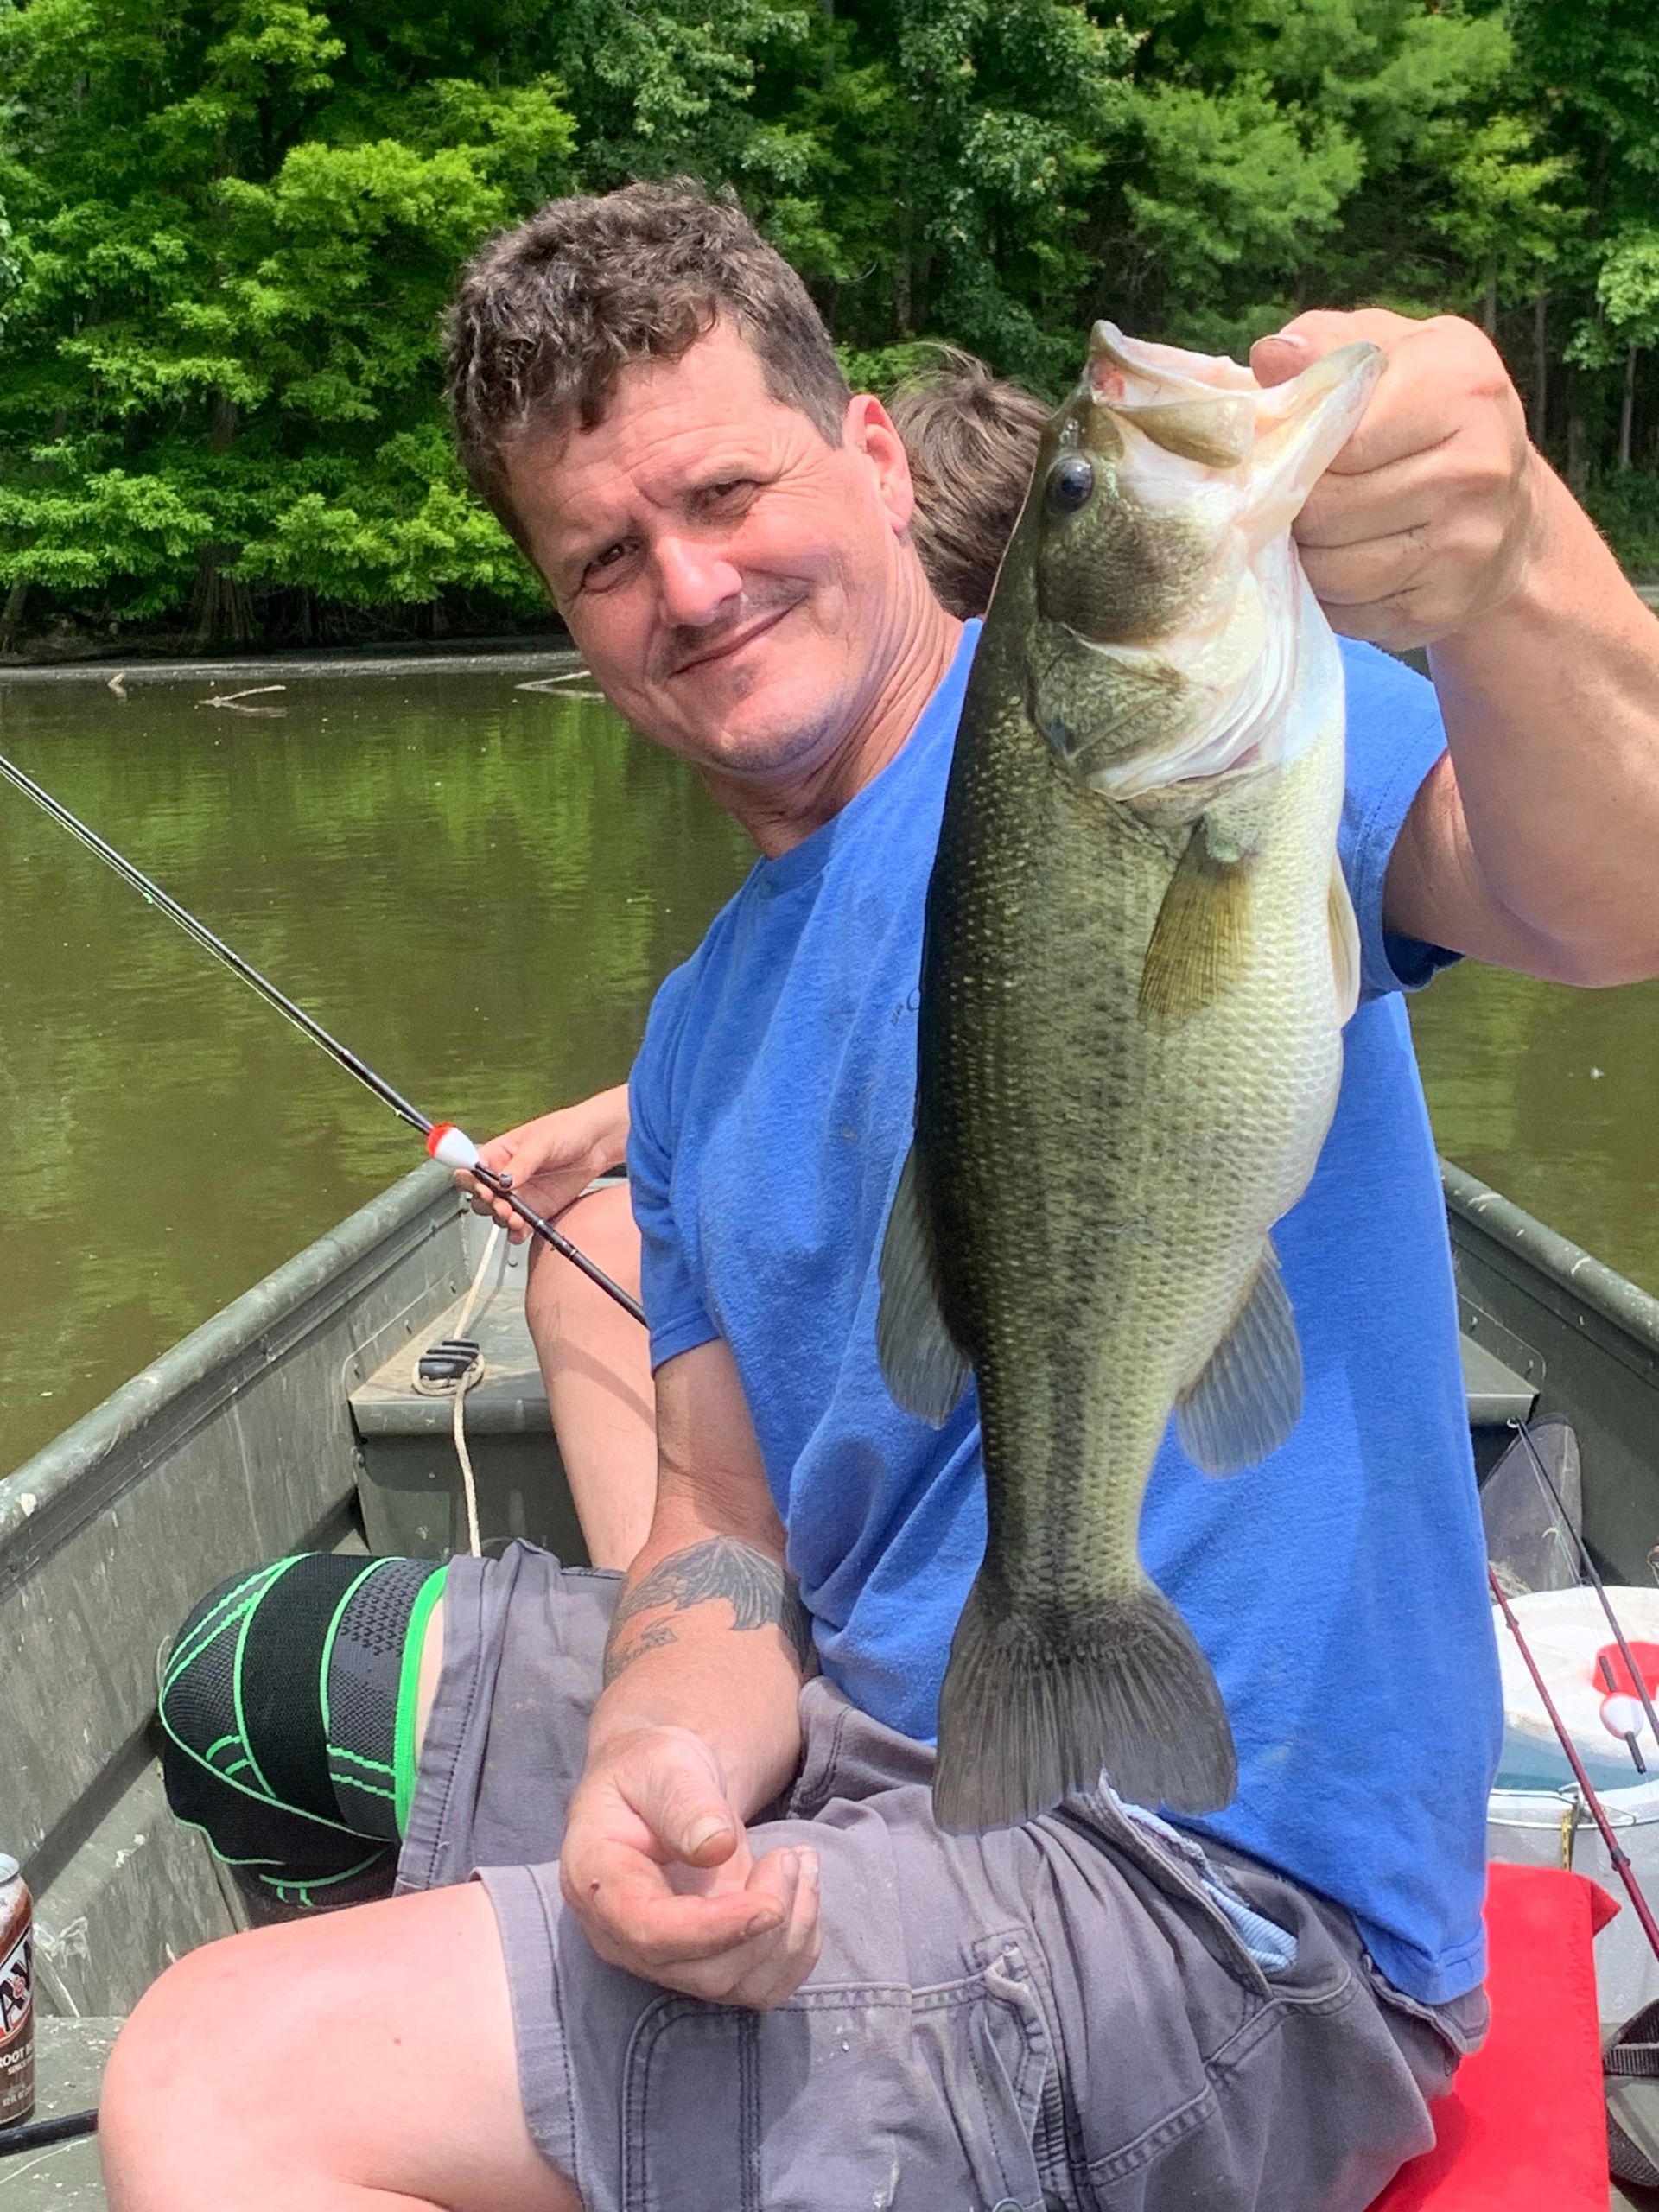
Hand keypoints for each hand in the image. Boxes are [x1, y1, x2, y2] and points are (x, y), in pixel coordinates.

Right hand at [453, 1085, 628, 1244]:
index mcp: (498, 1153)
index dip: (470, 1180)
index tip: (480, 1186)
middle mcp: (504, 1177)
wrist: (597, 1143)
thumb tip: (503, 1180)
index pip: (470, 1168)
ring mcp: (519, 1195)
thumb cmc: (568, 1130)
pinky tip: (522, 1229)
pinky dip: (517, 1232)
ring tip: (515, 1216)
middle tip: (500, 1203)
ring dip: (502, 1219)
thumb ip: (521, 1163)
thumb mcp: (541, 1143)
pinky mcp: (535, 1210)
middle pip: (479, 1197)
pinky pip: (520, 1227)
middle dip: (487, 1203)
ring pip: (497, 1215)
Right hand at [560, 1726, 819, 2007]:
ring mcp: (667, 1958)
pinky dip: (799, 1945)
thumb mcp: (662, 1764)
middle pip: (703, 1972)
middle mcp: (625, 1937)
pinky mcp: (707, 1964)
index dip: (714, 1929)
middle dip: (764, 1923)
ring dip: (790, 1932)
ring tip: (799, 1861)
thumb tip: (716, 1846)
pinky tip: (801, 1889)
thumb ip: (683, 1802)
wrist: (663, 1789)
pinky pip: (762, 1985)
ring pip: (739, 1985)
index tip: (770, 1905)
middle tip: (790, 1855)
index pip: (651, 1933)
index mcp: (598, 1882)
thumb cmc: (654, 1771)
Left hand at [1251, 310, 1542, 652]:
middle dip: (1291, 506)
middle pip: (1326, 508)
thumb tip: (1271, 358)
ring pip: (1328, 568)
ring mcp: (1464, 545)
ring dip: (1302, 555)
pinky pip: (1346, 612)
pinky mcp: (1441, 607)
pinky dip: (1327, 596)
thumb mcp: (1389, 353)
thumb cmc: (1427, 414)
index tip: (1287, 445)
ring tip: (1312, 530)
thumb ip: (1326, 345)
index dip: (1295, 447)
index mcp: (1460, 386)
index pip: (1338, 437)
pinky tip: (1340, 564)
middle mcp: (1475, 467)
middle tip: (1288, 495)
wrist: (1508, 512)